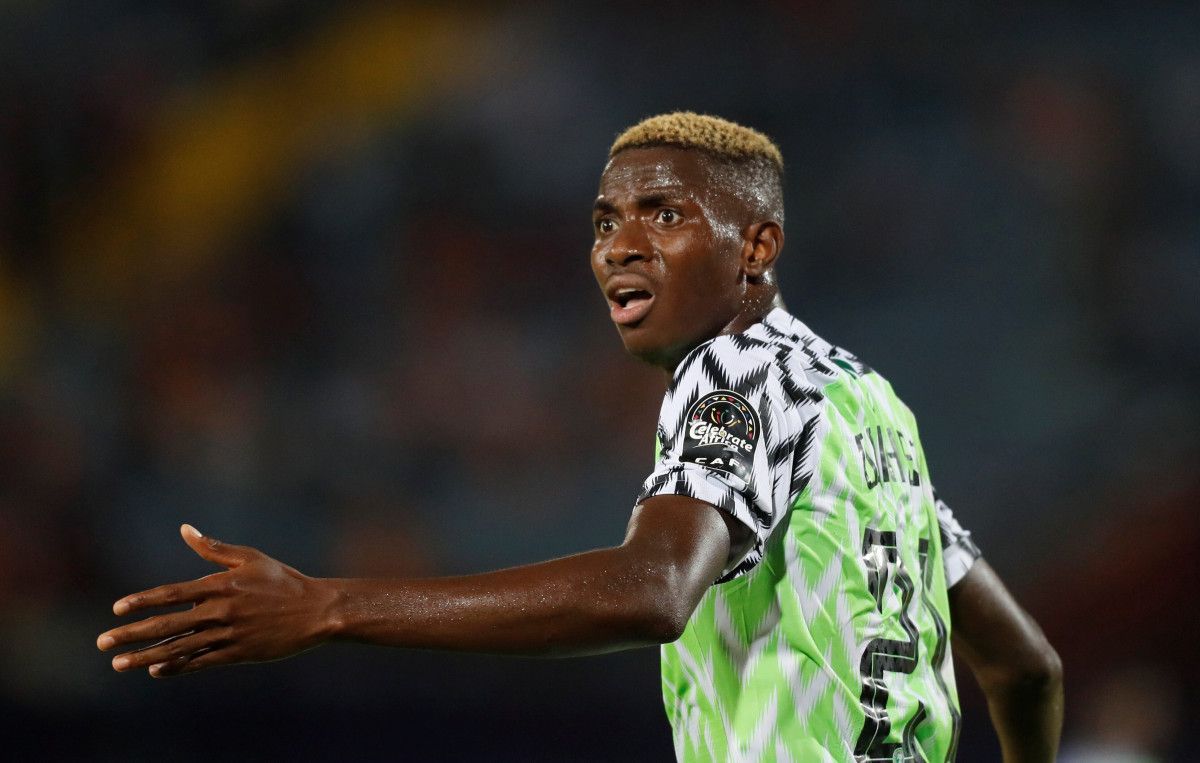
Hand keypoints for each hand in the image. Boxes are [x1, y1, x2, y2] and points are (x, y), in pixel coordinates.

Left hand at [98, 525, 338, 677]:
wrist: (316, 611)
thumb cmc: (283, 580)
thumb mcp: (251, 558)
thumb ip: (214, 549)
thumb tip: (185, 529)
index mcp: (221, 585)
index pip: (172, 594)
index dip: (143, 602)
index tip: (118, 609)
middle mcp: (220, 611)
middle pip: (167, 624)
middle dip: (132, 633)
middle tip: (102, 642)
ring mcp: (229, 634)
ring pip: (179, 647)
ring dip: (146, 656)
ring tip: (119, 664)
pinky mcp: (239, 653)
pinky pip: (202, 662)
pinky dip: (178, 666)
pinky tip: (156, 671)